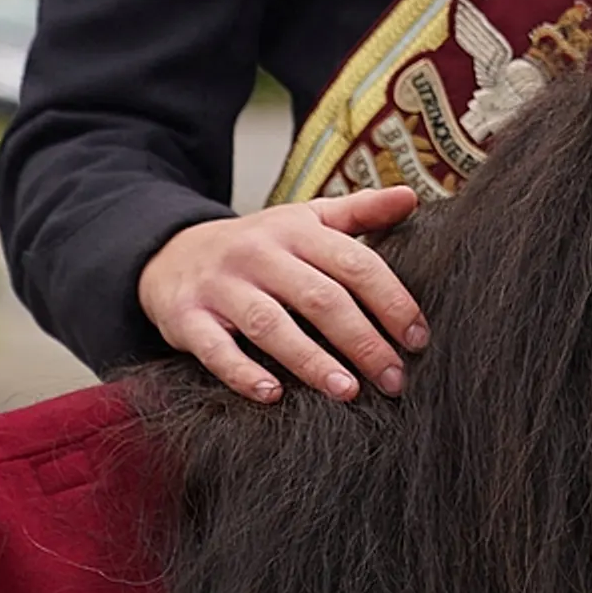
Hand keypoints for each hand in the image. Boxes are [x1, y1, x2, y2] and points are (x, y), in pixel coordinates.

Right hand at [137, 189, 426, 403]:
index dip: (392, 302)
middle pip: (320, 298)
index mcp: (296, 230)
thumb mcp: (306, 220)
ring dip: (312, 361)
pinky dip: (243, 374)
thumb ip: (360, 213)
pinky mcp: (186, 317)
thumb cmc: (260, 245)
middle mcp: (259, 254)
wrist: (172, 252)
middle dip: (363, 341)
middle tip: (394, 378)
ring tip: (348, 391)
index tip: (418, 339)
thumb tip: (411, 197)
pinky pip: (215, 349)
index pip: (355, 264)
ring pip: (270, 324)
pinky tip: (274, 395)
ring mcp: (220, 285)